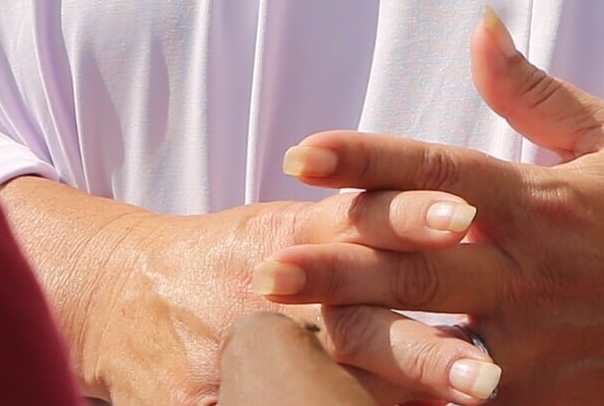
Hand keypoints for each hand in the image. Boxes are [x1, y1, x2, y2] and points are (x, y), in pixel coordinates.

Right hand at [1, 178, 470, 405]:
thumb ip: (359, 223)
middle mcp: (272, 297)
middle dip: (419, 353)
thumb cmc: (227, 258)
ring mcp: (243, 359)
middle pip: (354, 324)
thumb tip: (472, 216)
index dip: (407, 218)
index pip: (358, 220)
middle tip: (484, 377)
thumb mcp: (284, 225)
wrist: (118, 295)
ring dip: (387, 403)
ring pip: (321, 388)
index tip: (464, 216)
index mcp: (293, 238)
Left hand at [267, 13, 603, 405]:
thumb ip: (535, 94)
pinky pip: (464, 405)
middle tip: (267, 269)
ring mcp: (535, 347)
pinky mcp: (548, 401)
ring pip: (427, 348)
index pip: (436, 169)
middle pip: (413, 269)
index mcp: (539, 200)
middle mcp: (529, 273)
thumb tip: (479, 28)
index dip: (363, 157)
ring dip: (358, 345)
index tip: (300, 153)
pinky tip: (361, 396)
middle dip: (334, 269)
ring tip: (290, 344)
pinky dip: (415, 400)